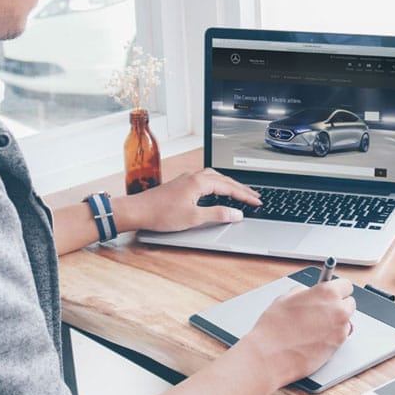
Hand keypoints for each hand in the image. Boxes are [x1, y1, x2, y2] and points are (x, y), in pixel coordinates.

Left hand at [118, 168, 261, 232]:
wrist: (137, 211)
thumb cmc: (161, 213)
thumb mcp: (193, 217)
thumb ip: (217, 214)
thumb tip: (236, 214)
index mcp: (199, 182)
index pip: (230, 187)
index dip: (245, 195)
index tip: (257, 201)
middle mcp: (194, 177)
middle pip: (224, 179)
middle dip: (241, 188)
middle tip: (254, 196)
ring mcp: (187, 179)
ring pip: (215, 177)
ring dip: (229, 184)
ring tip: (239, 192)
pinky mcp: (181, 184)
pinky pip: (206, 179)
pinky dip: (218, 184)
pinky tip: (216, 190)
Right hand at [240, 279, 355, 387]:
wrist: (270, 355)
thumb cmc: (274, 327)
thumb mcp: (286, 298)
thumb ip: (304, 292)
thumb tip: (310, 292)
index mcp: (327, 292)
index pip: (346, 285)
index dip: (337, 289)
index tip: (333, 293)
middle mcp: (338, 309)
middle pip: (350, 303)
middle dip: (339, 305)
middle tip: (324, 310)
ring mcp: (340, 329)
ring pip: (346, 321)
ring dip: (337, 322)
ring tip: (317, 326)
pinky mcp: (338, 346)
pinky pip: (341, 336)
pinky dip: (333, 336)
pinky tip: (317, 338)